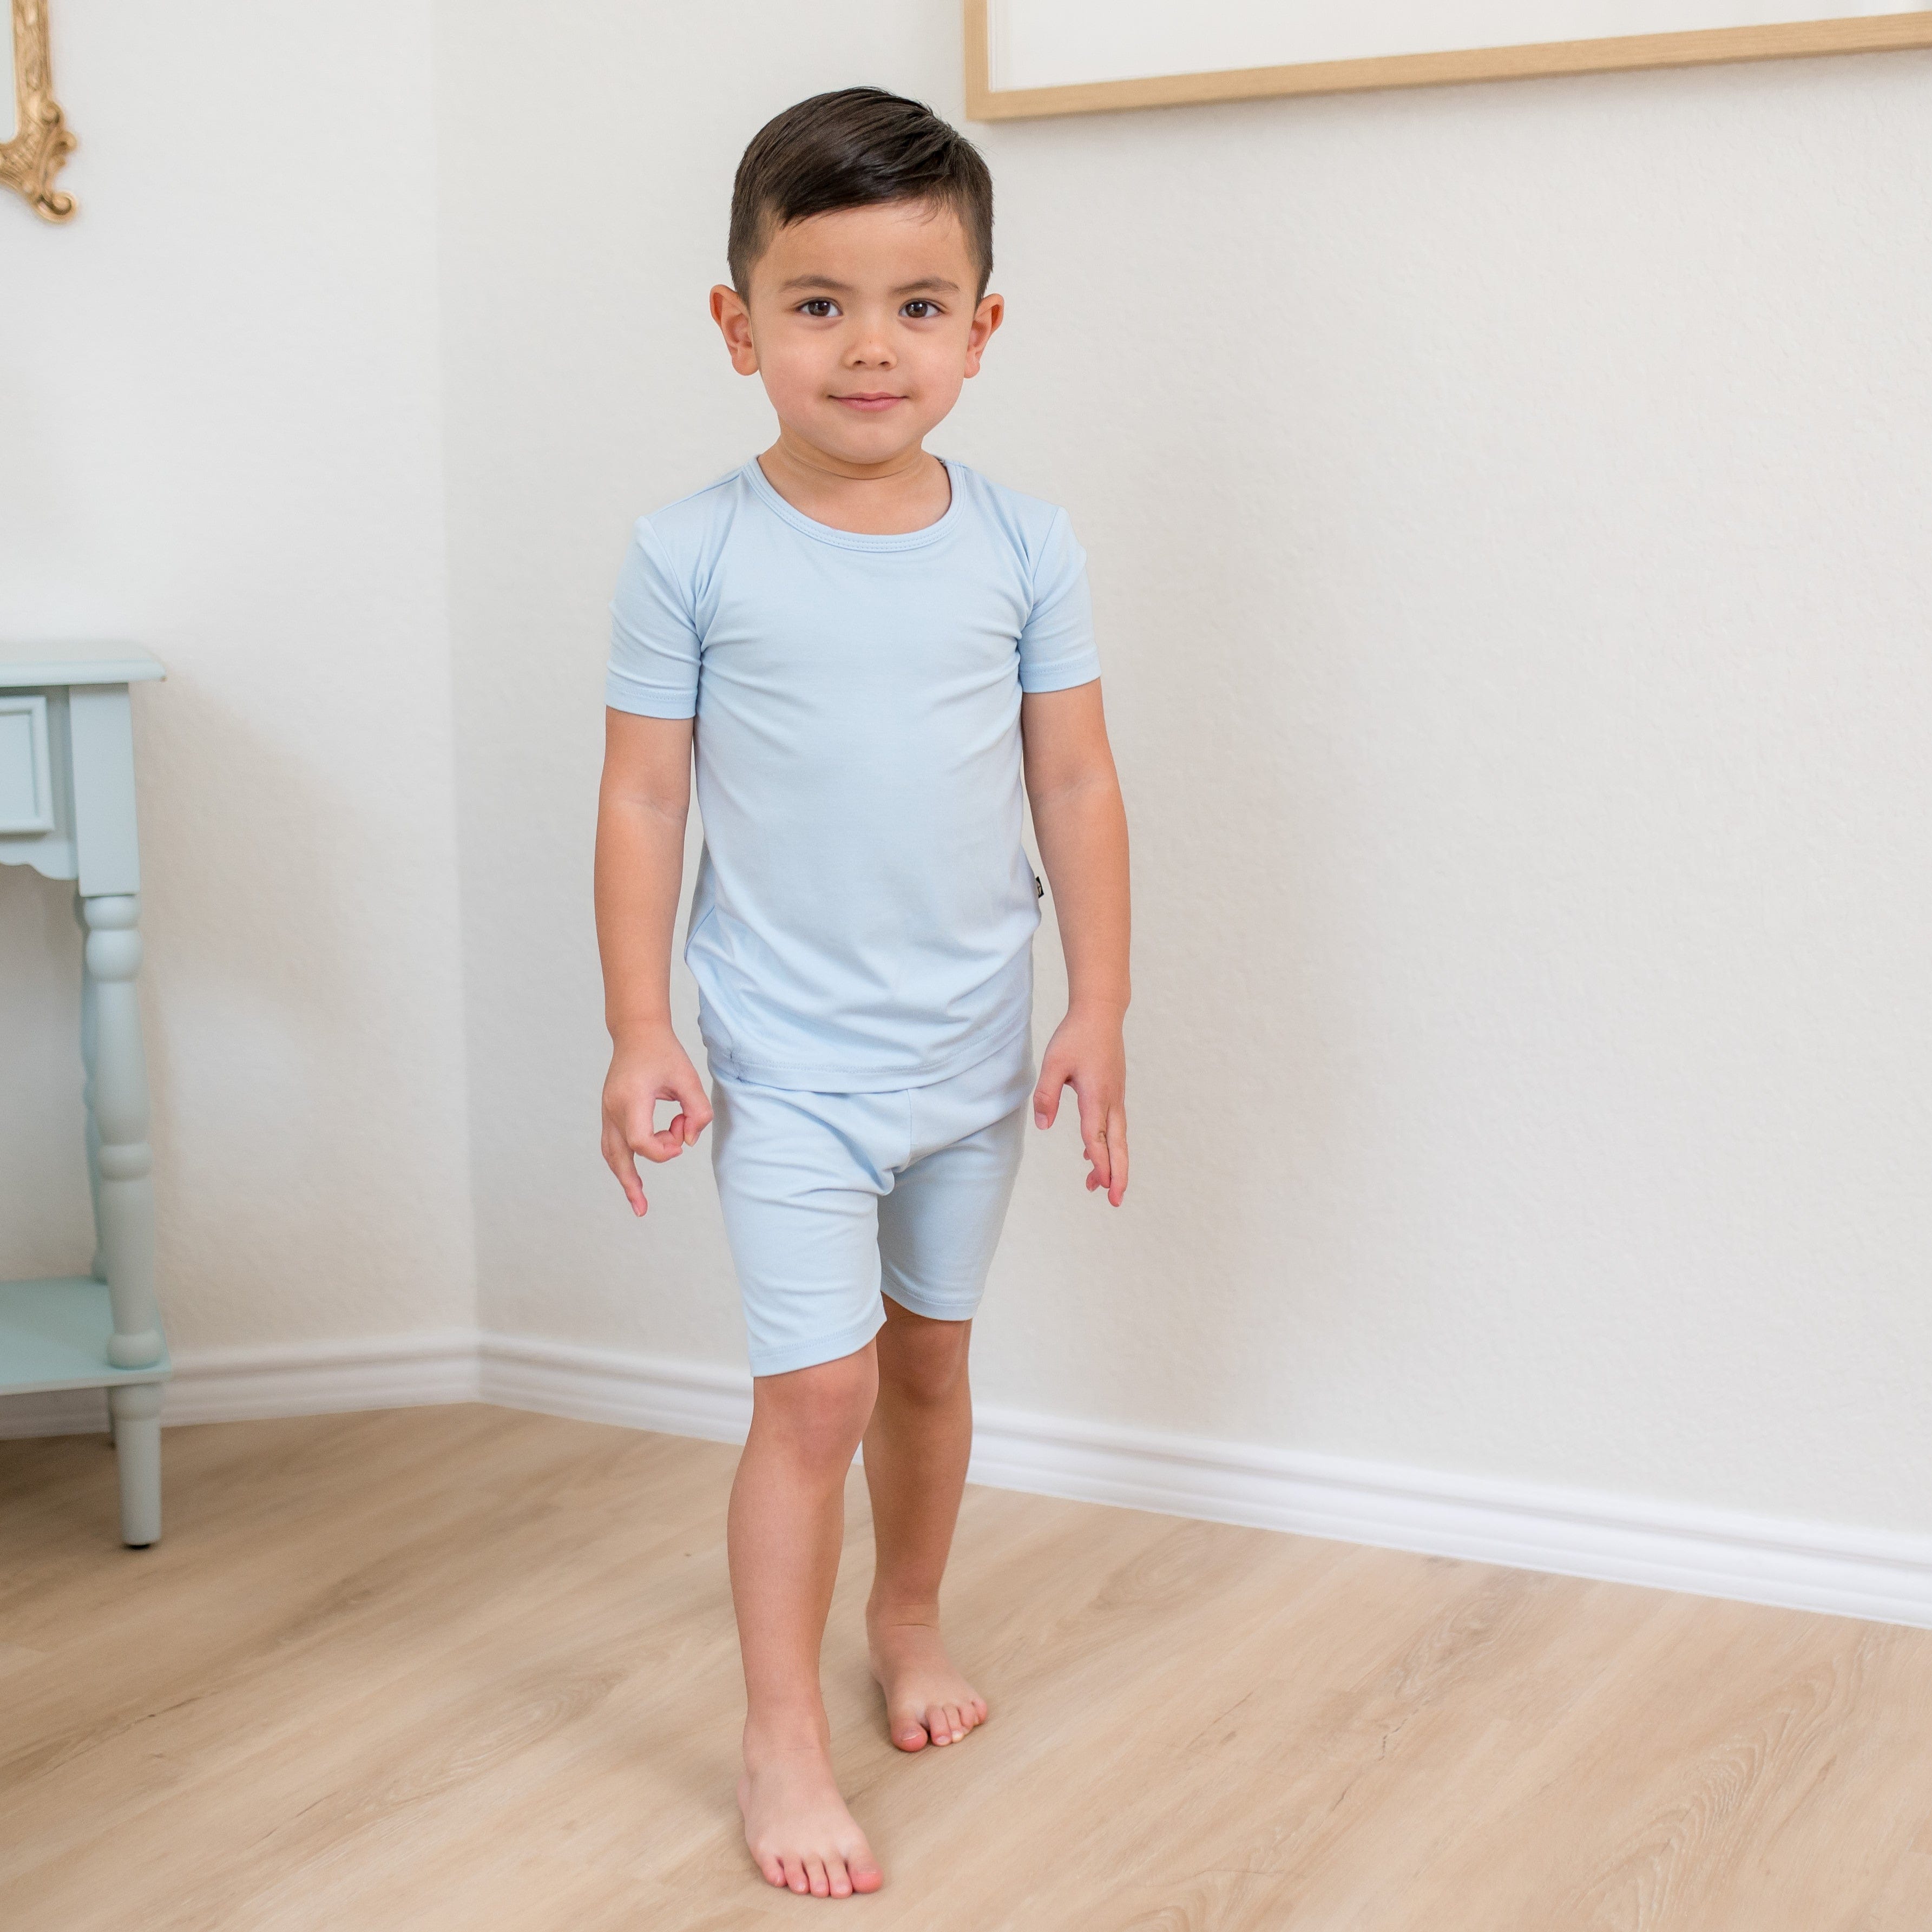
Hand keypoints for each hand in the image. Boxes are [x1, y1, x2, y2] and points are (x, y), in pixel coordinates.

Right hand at [601, 1023, 712, 1216]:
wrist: (637, 1033)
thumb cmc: (664, 1053)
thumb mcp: (689, 1078)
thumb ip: (697, 1111)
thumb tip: (689, 1141)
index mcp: (631, 1100)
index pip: (640, 1141)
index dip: (663, 1148)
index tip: (680, 1136)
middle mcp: (613, 1108)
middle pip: (616, 1156)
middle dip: (630, 1183)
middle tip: (642, 1209)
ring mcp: (607, 1110)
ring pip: (610, 1152)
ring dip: (624, 1176)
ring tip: (637, 1200)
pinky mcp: (610, 1110)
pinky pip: (612, 1143)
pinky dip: (623, 1160)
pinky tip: (634, 1174)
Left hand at [1032, 1003, 1127, 1205]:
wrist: (1101, 1013)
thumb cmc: (1076, 1036)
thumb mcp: (1053, 1063)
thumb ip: (1046, 1095)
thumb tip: (1043, 1126)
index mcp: (1095, 1095)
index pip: (1096, 1136)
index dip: (1099, 1162)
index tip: (1100, 1185)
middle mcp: (1111, 1100)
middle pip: (1118, 1144)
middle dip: (1118, 1174)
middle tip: (1116, 1201)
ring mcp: (1115, 1096)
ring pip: (1118, 1137)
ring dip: (1113, 1162)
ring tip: (1101, 1187)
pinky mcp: (1114, 1092)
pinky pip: (1114, 1125)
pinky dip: (1108, 1143)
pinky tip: (1093, 1152)